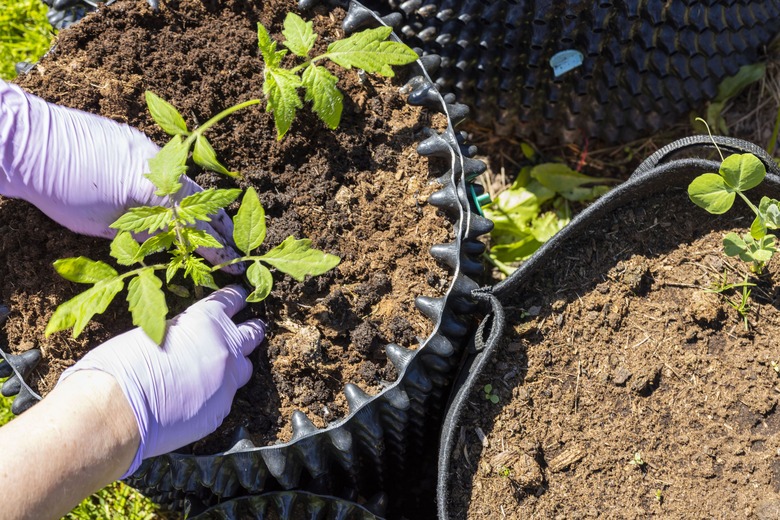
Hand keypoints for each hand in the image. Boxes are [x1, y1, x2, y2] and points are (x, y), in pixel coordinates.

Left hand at [0, 79, 240, 272]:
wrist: (26, 141)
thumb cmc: (60, 188)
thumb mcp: (103, 225)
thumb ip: (140, 233)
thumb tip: (163, 242)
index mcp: (156, 189)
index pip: (197, 224)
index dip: (217, 248)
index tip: (234, 265)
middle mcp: (160, 165)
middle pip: (200, 200)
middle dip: (219, 227)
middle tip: (233, 248)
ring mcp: (146, 148)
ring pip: (185, 181)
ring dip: (202, 205)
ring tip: (216, 225)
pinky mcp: (131, 140)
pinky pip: (168, 167)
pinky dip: (180, 187)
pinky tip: (179, 198)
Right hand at [57, 285, 265, 477]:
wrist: (117, 411)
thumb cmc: (121, 365)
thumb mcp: (153, 331)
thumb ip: (180, 332)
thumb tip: (183, 339)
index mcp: (206, 319)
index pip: (232, 300)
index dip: (236, 298)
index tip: (240, 297)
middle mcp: (224, 347)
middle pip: (252, 333)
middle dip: (250, 331)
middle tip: (250, 329)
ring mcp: (227, 381)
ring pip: (244, 368)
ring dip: (235, 366)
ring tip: (221, 369)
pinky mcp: (221, 411)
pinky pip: (224, 398)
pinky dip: (215, 396)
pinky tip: (196, 399)